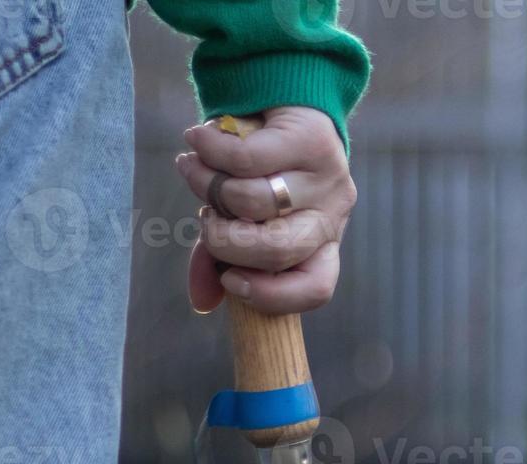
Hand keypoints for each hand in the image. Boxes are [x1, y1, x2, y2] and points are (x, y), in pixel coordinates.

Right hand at [174, 106, 356, 314]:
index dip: (271, 295)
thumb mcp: (239, 220)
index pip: (316, 288)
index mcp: (321, 246)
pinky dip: (209, 150)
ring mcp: (328, 178)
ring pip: (253, 202)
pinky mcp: (312, 139)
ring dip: (208, 186)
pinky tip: (197, 140)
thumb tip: (203, 303)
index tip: (231, 279)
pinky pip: (246, 158)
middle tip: (206, 216)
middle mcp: (331, 216)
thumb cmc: (255, 173)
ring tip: (194, 168)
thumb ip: (220, 259)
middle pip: (278, 250)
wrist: (279, 99)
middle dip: (225, 239)